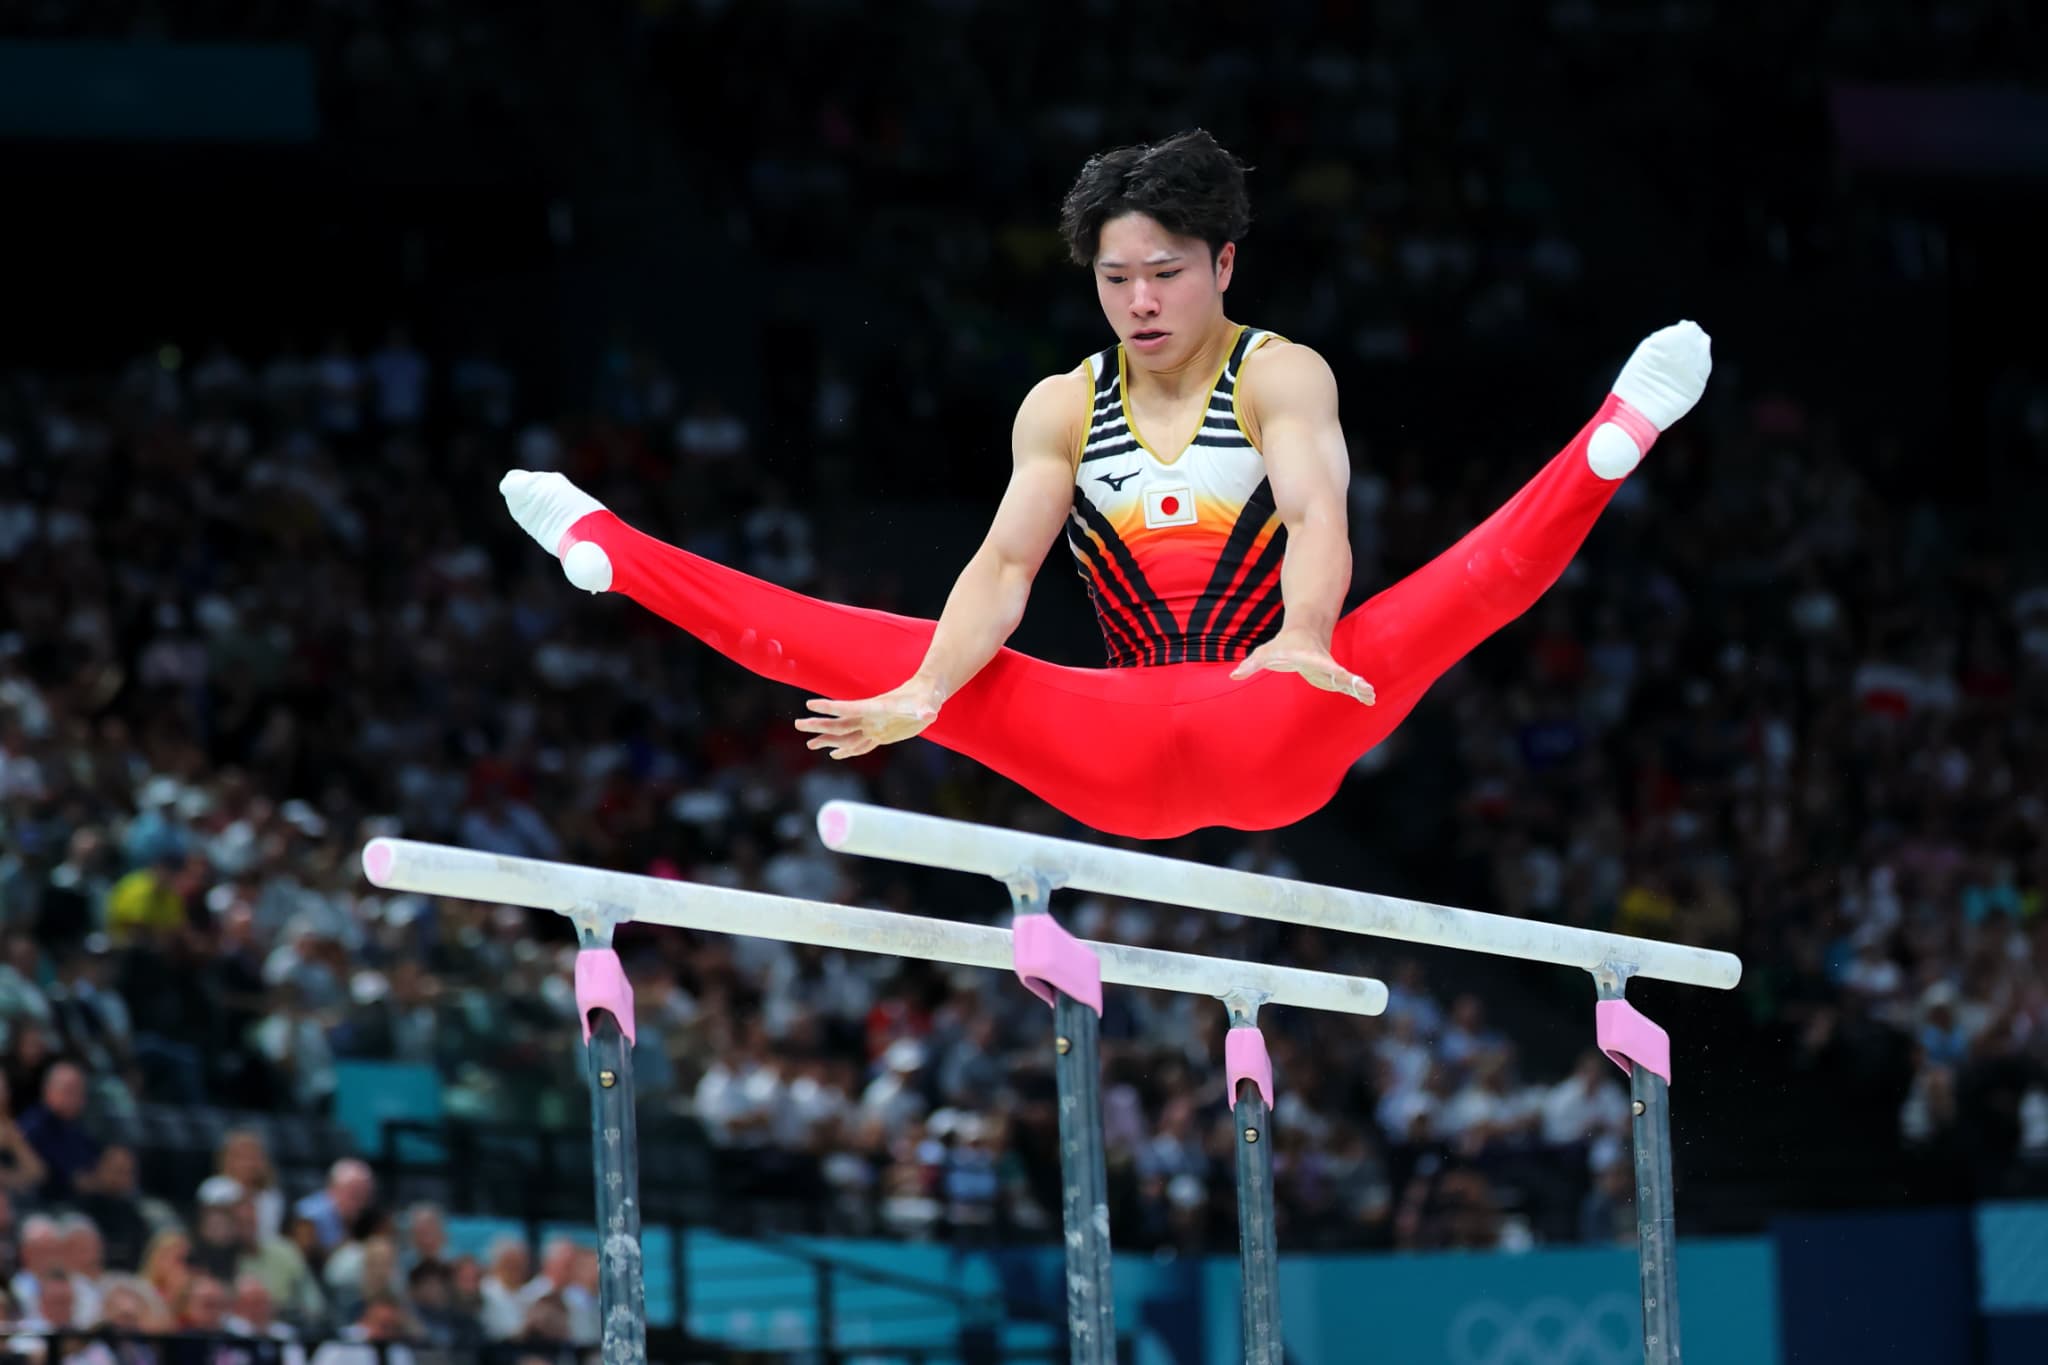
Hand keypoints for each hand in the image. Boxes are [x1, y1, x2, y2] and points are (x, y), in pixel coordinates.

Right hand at [796, 676, 943, 759]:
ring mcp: (873, 727)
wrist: (927, 695)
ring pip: (845, 736)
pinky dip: (846, 750)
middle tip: (798, 724)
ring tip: (809, 744)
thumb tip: (930, 714)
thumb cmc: (927, 696)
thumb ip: (925, 709)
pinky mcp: (879, 735)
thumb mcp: (927, 704)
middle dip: (819, 724)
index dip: (829, 707)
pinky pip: (859, 745)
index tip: (810, 704)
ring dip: (827, 740)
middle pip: (840, 723)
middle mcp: (870, 718)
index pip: (848, 708)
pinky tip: (834, 754)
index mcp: (875, 708)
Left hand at [1228, 626, 1374, 703]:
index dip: (1329, 669)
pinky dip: (1359, 691)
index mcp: (1310, 657)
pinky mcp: (1334, 677)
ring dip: (1359, 688)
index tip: (1340, 673)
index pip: (1321, 663)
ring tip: (1371, 697)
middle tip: (1365, 687)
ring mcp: (1331, 670)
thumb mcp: (1266, 652)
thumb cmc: (1283, 644)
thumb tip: (1234, 675)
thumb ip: (1251, 664)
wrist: (1305, 632)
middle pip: (1339, 673)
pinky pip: (1349, 685)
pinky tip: (1370, 700)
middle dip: (1352, 681)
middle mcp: (1324, 664)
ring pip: (1348, 680)